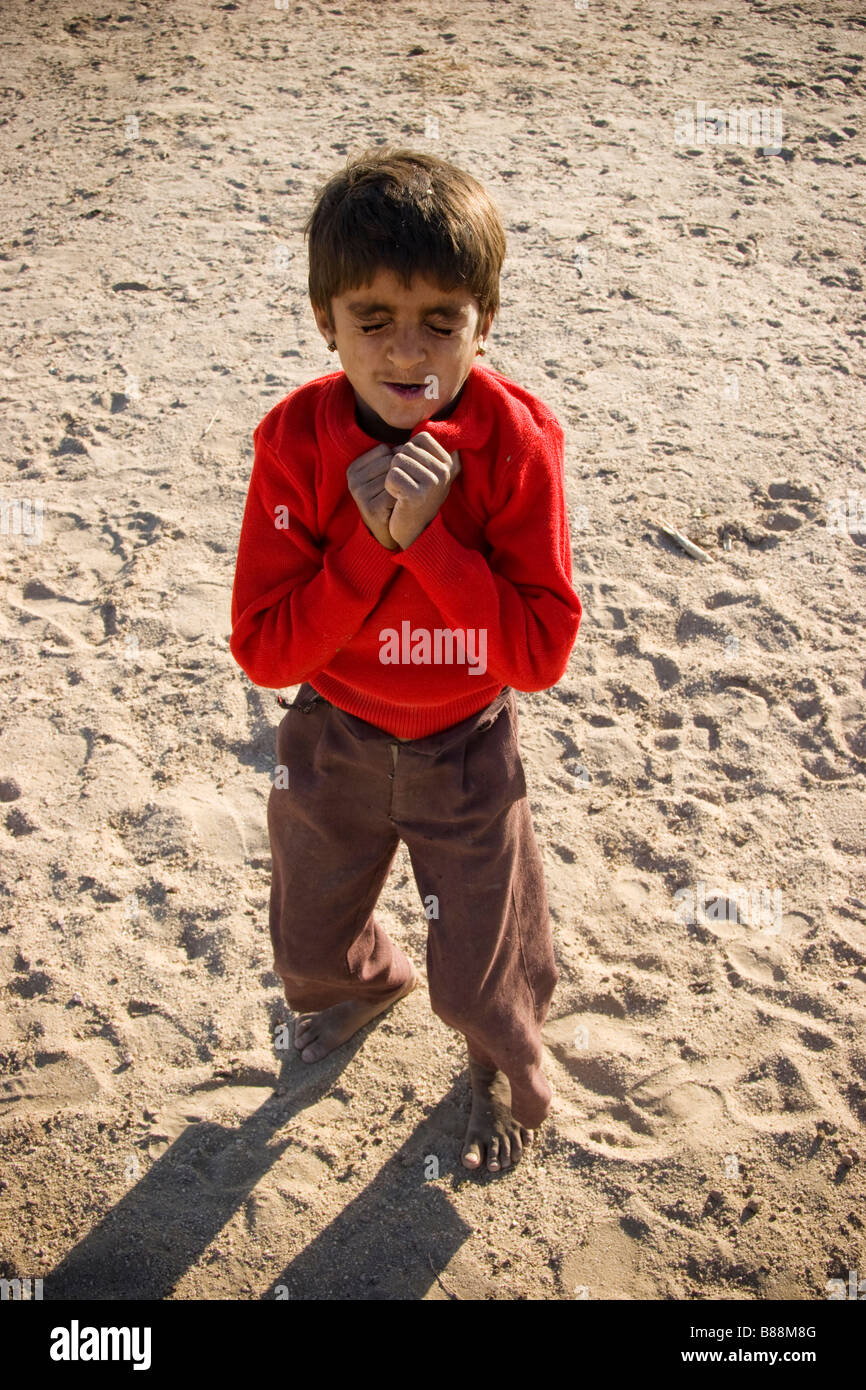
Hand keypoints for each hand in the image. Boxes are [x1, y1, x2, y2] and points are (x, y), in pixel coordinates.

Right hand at [346, 443, 399, 549]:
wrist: (390, 530)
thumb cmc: (390, 496)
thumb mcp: (386, 472)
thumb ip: (392, 454)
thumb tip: (412, 439)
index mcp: (354, 468)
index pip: (385, 449)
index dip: (396, 462)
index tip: (392, 478)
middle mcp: (353, 480)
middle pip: (390, 462)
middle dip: (401, 474)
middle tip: (397, 490)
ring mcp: (360, 494)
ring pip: (394, 476)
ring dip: (403, 486)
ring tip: (397, 498)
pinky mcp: (370, 508)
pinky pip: (396, 492)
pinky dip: (403, 497)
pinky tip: (399, 506)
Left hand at [384, 432, 460, 548]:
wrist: (413, 530)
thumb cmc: (415, 497)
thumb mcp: (426, 471)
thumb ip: (426, 450)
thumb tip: (423, 425)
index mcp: (450, 462)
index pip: (420, 438)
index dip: (408, 453)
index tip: (414, 474)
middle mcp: (446, 471)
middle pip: (406, 449)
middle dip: (399, 466)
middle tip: (406, 486)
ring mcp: (434, 483)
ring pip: (397, 461)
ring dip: (393, 477)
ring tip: (403, 492)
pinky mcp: (418, 495)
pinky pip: (391, 476)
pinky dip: (389, 487)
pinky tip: (398, 499)